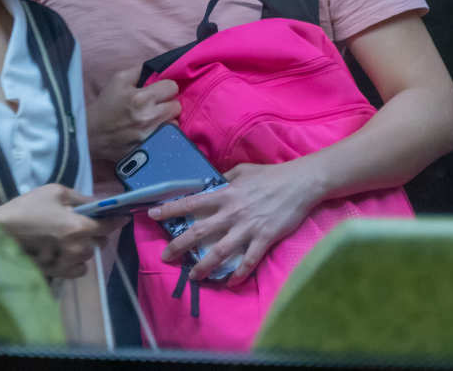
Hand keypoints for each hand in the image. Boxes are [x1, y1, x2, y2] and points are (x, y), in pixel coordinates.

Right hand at [0, 183, 123, 279]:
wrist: (1, 231)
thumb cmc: (28, 207)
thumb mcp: (56, 192)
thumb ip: (82, 198)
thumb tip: (101, 200)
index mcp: (79, 227)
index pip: (108, 226)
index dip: (117, 220)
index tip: (123, 216)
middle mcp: (77, 248)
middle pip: (100, 242)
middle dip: (98, 231)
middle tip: (86, 222)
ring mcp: (67, 263)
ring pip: (89, 255)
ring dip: (86, 246)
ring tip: (72, 237)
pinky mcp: (57, 273)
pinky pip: (79, 270)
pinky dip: (77, 261)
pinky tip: (67, 252)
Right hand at [85, 68, 180, 161]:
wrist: (92, 133)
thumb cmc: (105, 105)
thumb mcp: (118, 80)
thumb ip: (140, 71)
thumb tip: (157, 68)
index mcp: (141, 98)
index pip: (172, 87)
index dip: (165, 87)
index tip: (158, 91)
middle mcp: (149, 117)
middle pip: (177, 106)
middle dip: (168, 103)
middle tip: (156, 105)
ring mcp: (151, 135)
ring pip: (175, 123)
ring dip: (167, 120)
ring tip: (154, 119)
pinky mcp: (150, 149)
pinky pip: (168, 139)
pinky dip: (163, 134)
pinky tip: (152, 131)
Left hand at [148, 161, 316, 285]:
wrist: (300, 183)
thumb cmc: (270, 175)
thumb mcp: (243, 170)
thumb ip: (225, 179)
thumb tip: (212, 182)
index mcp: (225, 194)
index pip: (191, 203)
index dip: (171, 209)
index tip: (152, 215)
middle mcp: (232, 212)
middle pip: (199, 231)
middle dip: (180, 246)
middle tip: (166, 256)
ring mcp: (247, 227)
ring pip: (220, 251)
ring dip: (204, 266)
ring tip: (194, 277)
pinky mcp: (264, 238)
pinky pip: (248, 260)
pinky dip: (239, 273)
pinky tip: (230, 282)